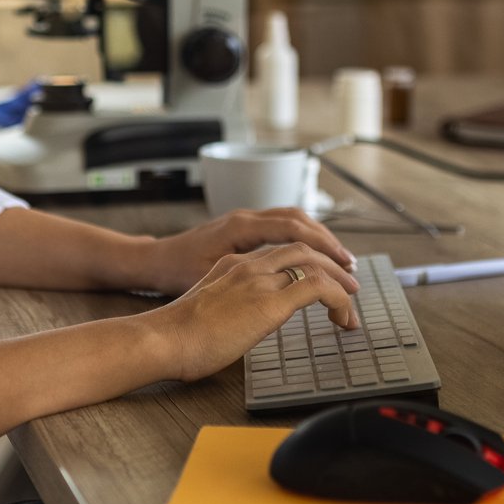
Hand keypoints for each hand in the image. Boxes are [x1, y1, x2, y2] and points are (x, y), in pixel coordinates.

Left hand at [132, 208, 354, 295]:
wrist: (152, 265)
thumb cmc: (176, 275)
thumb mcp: (212, 278)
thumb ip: (250, 279)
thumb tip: (288, 285)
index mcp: (240, 228)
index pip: (294, 230)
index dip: (324, 248)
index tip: (344, 268)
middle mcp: (245, 218)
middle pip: (299, 220)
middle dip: (329, 243)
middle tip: (351, 268)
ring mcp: (243, 222)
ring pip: (291, 221)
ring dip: (318, 239)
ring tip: (339, 263)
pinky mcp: (241, 231)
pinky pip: (279, 228)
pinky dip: (301, 240)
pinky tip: (311, 260)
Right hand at [145, 243, 360, 383]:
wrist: (162, 339)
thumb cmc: (175, 338)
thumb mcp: (205, 313)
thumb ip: (226, 309)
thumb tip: (239, 326)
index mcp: (230, 264)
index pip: (278, 252)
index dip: (306, 261)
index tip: (319, 279)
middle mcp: (247, 264)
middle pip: (302, 247)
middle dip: (330, 262)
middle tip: (349, 282)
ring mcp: (258, 279)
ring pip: (314, 262)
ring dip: (340, 279)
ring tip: (352, 298)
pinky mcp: (269, 302)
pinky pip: (318, 288)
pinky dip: (339, 298)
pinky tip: (344, 316)